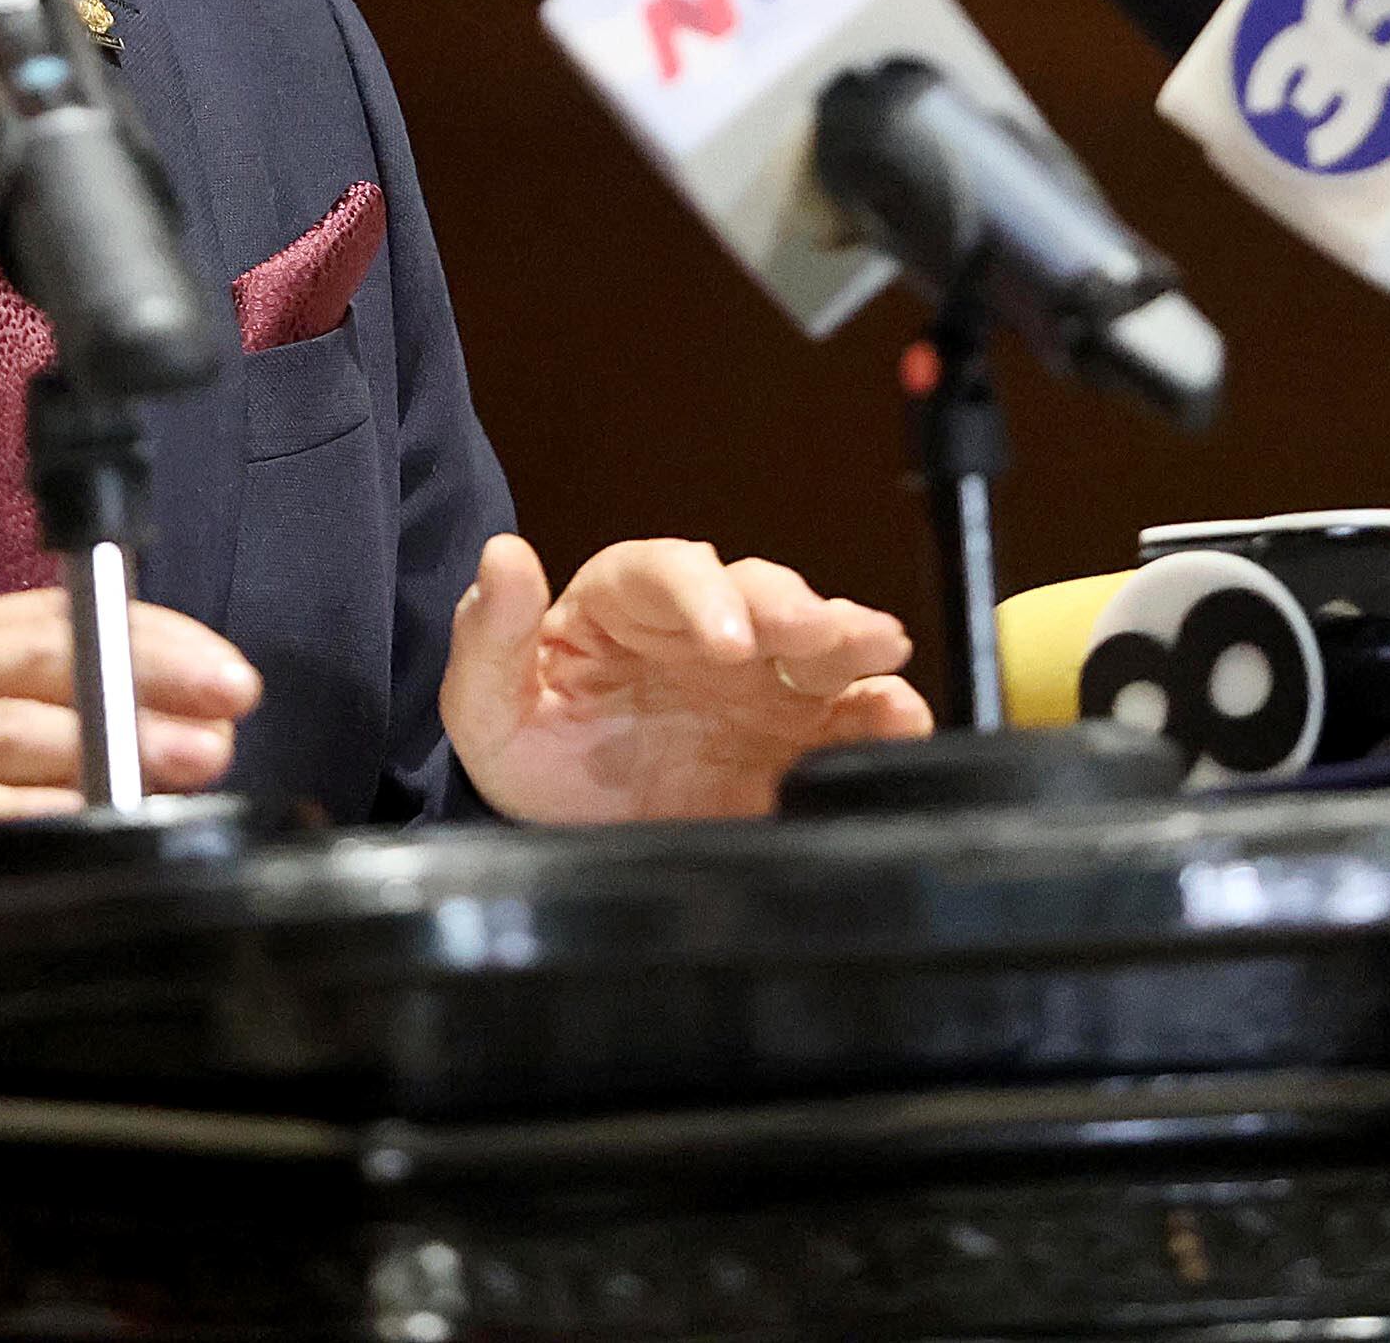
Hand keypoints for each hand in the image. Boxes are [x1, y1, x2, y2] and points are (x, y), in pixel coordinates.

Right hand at [0, 588, 261, 910]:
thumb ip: (22, 698)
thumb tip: (152, 716)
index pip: (62, 613)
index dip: (155, 635)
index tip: (225, 668)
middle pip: (47, 656)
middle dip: (150, 675)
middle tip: (229, 704)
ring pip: (14, 726)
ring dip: (113, 745)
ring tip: (191, 760)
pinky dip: (36, 809)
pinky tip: (93, 820)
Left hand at [440, 533, 930, 823]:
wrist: (579, 834)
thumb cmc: (534, 748)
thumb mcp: (488, 705)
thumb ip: (489, 636)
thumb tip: (503, 555)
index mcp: (626, 603)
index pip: (666, 571)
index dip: (702, 593)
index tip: (725, 639)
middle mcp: (707, 626)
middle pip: (758, 594)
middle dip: (792, 608)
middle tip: (818, 634)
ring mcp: (763, 678)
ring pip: (818, 640)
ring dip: (851, 640)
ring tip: (880, 654)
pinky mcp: (802, 734)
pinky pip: (853, 714)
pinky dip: (885, 714)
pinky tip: (901, 719)